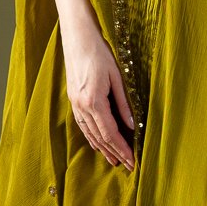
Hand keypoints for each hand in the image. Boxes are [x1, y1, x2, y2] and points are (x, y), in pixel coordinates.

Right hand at [61, 20, 135, 170]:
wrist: (78, 38)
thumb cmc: (100, 53)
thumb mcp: (117, 77)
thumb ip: (124, 104)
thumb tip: (133, 126)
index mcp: (93, 101)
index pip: (110, 133)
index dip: (122, 149)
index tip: (133, 161)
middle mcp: (81, 106)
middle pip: (99, 137)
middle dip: (114, 153)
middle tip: (128, 166)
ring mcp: (75, 104)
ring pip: (89, 134)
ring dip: (102, 149)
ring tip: (114, 161)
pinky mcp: (73, 100)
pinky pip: (83, 125)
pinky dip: (92, 137)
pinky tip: (99, 143)